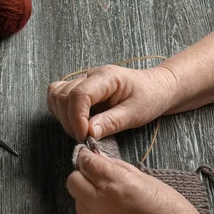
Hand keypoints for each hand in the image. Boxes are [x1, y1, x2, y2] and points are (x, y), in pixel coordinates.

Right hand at [47, 65, 179, 140]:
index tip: (85, 136)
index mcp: (107, 77)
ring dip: (62, 116)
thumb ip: (112, 122)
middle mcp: (90, 75)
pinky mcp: (79, 88)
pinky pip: (57, 95)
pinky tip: (75, 121)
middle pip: (63, 95)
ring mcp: (82, 80)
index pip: (79, 94)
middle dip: (69, 121)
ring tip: (81, 130)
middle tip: (85, 137)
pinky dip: (60, 111)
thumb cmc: (150, 97)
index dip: (77, 118)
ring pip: (56, 95)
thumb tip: (90, 133)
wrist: (157, 87)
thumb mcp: (136, 113)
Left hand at [67, 148, 213, 213]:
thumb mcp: (149, 181)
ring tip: (112, 202)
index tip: (88, 156)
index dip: (86, 157)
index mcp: (116, 184)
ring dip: (88, 198)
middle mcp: (101, 203)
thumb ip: (119, 168)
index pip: (86, 163)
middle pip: (72, 182)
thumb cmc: (172, 212)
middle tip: (97, 179)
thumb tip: (99, 158)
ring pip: (78, 203)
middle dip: (82, 176)